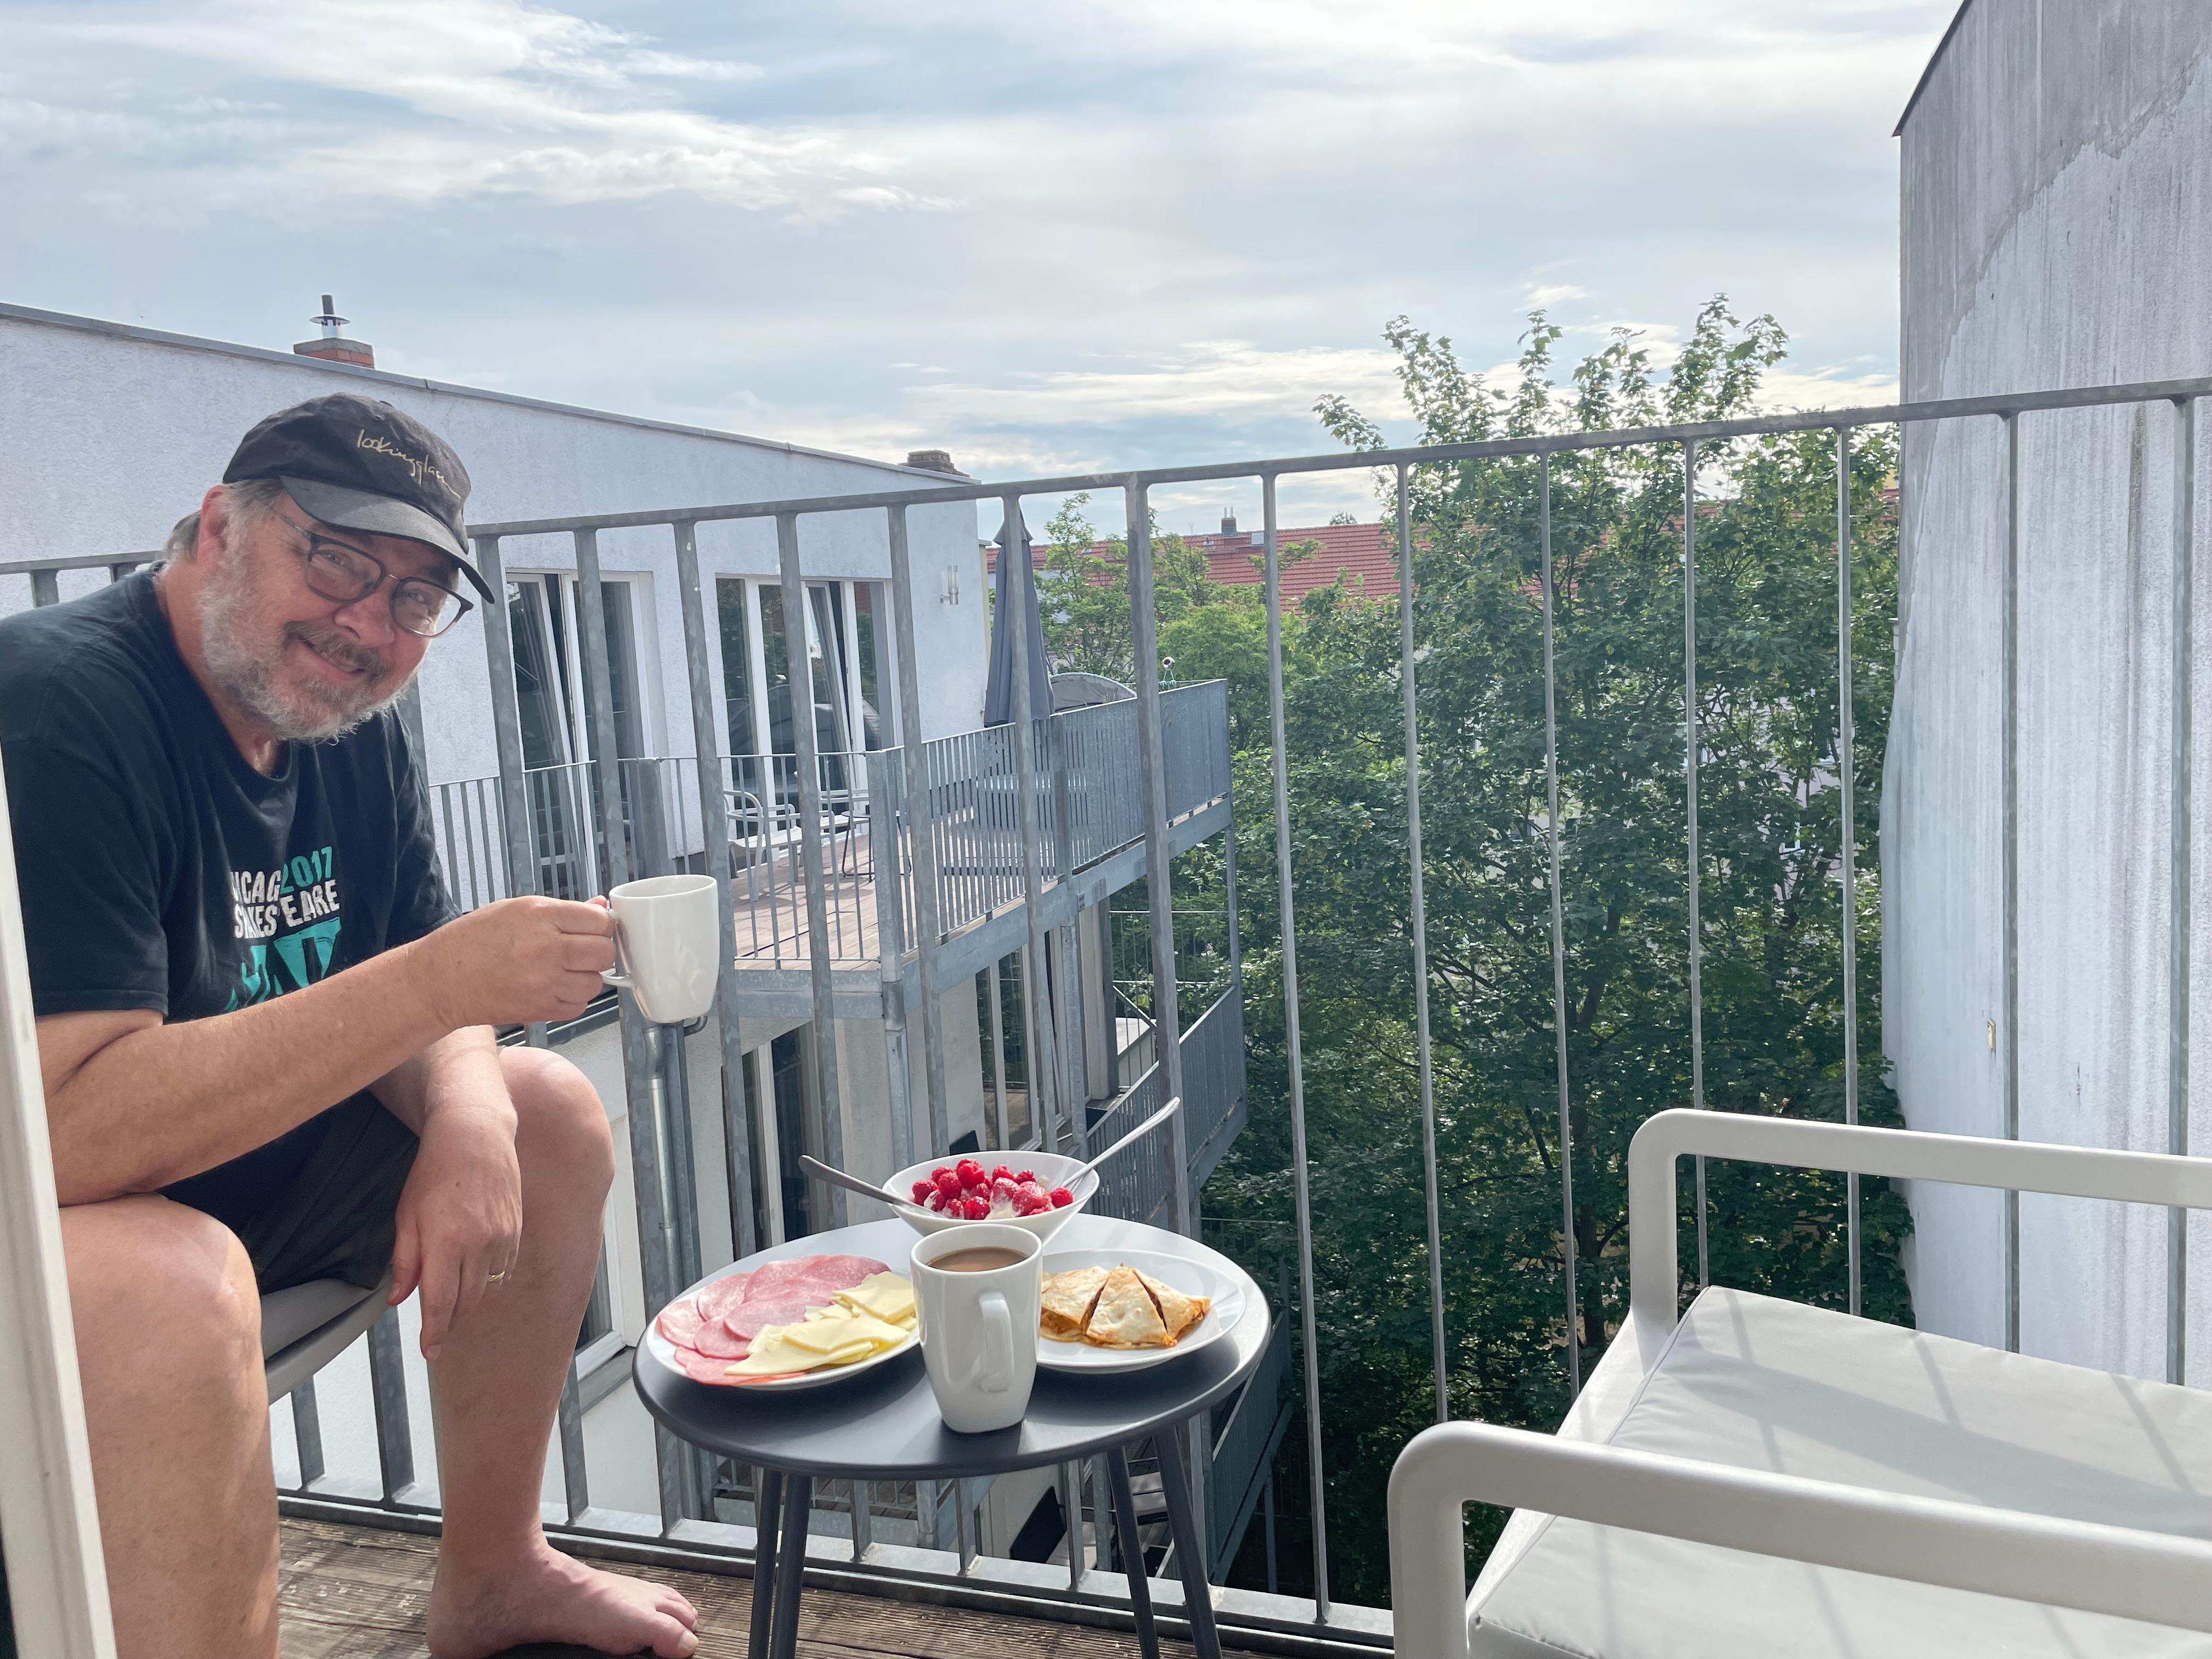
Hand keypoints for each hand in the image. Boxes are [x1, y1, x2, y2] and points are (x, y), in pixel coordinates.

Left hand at [389, 1104, 522, 1360]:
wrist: (475, 1134)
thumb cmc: (434, 1171)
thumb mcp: (406, 1215)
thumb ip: (404, 1261)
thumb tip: (397, 1299)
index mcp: (447, 1243)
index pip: (441, 1304)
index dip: (434, 1333)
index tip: (429, 1350)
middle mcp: (480, 1245)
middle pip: (466, 1302)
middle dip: (450, 1320)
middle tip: (435, 1327)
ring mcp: (503, 1238)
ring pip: (488, 1289)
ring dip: (469, 1302)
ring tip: (453, 1302)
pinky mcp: (516, 1230)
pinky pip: (504, 1270)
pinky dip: (489, 1281)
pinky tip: (475, 1275)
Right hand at [417, 896, 614, 1029]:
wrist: (441, 980)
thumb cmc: (472, 941)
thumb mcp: (515, 909)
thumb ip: (563, 910)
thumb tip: (599, 908)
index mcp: (540, 915)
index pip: (600, 921)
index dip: (601, 925)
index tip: (593, 929)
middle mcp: (547, 948)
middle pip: (604, 952)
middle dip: (598, 951)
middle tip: (582, 951)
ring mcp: (545, 982)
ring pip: (596, 982)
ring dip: (587, 977)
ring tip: (565, 971)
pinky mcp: (540, 1009)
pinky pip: (579, 1006)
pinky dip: (573, 999)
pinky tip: (554, 988)